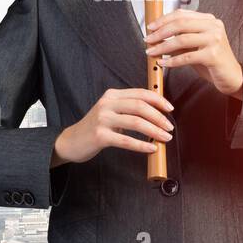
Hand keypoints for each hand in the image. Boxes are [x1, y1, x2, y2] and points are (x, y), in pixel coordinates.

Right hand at [52, 87, 174, 165]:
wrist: (71, 141)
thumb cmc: (96, 127)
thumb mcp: (110, 111)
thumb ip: (128, 108)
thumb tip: (157, 113)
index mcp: (112, 95)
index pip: (140, 93)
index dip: (158, 100)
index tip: (170, 109)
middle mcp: (106, 104)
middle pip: (140, 106)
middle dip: (159, 117)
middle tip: (170, 127)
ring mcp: (102, 119)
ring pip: (136, 122)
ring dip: (154, 131)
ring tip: (165, 138)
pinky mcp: (100, 136)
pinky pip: (126, 140)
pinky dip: (142, 145)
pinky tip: (151, 148)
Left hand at [143, 9, 242, 97]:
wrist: (232, 77)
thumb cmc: (212, 61)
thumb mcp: (195, 46)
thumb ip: (180, 39)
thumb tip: (157, 37)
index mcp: (209, 20)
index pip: (181, 14)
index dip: (163, 20)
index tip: (150, 27)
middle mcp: (213, 26)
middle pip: (180, 24)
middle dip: (160, 32)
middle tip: (148, 39)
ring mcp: (215, 39)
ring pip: (181, 39)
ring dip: (162, 47)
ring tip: (151, 52)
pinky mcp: (213, 55)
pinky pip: (186, 57)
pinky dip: (172, 61)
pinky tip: (163, 63)